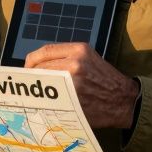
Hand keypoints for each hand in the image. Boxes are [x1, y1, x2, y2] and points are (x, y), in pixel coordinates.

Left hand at [25, 43, 139, 128]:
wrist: (124, 99)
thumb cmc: (105, 79)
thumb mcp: (89, 59)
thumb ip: (67, 57)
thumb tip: (41, 65)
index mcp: (79, 49)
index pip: (45, 51)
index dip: (31, 61)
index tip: (27, 68)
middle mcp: (75, 62)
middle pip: (41, 67)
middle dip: (31, 76)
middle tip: (28, 84)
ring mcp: (74, 81)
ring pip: (44, 83)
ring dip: (37, 89)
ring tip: (36, 93)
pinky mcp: (74, 98)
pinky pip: (52, 98)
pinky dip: (45, 100)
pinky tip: (45, 102)